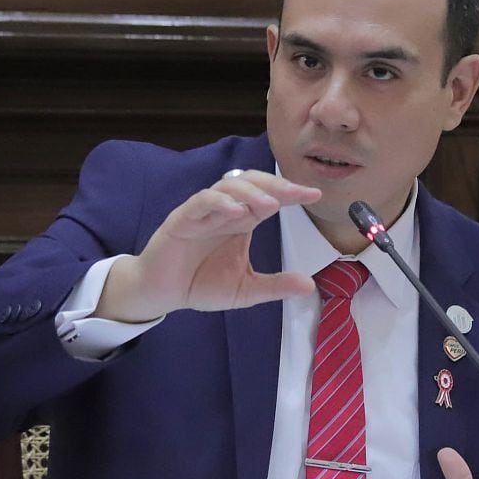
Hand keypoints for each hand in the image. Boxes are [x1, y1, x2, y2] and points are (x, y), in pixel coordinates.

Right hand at [96, 169, 321, 321]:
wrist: (163, 295)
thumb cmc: (201, 284)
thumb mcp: (246, 290)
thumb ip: (276, 286)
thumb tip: (310, 285)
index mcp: (241, 222)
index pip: (269, 198)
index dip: (291, 193)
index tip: (314, 194)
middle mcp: (225, 211)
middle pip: (251, 183)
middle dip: (276, 185)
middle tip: (298, 193)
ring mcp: (203, 212)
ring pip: (228, 186)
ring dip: (250, 192)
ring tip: (270, 204)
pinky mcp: (182, 219)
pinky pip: (201, 202)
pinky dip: (219, 202)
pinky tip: (235, 210)